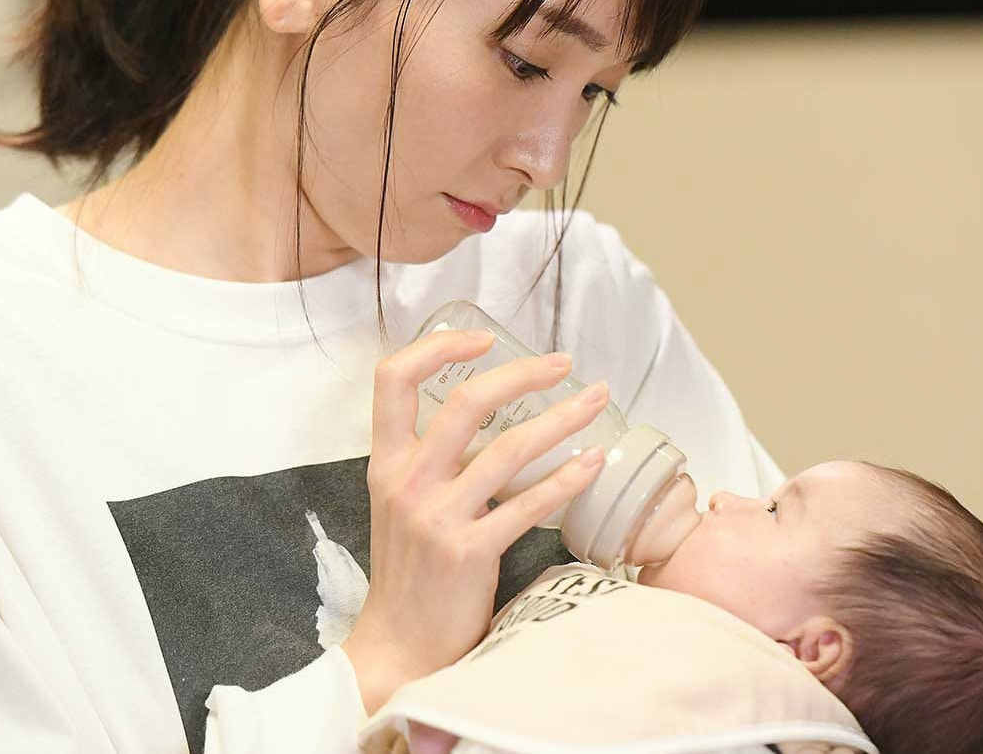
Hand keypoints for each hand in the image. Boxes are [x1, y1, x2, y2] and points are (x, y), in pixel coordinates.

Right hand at [342, 329, 608, 712]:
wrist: (399, 644)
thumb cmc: (410, 570)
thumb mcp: (402, 503)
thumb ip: (435, 460)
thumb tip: (491, 416)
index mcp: (386, 462)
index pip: (393, 379)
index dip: (437, 347)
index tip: (483, 338)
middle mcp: (407, 482)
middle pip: (466, 402)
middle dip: (521, 374)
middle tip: (564, 363)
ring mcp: (437, 517)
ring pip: (508, 448)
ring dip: (561, 419)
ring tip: (596, 401)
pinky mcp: (469, 553)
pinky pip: (528, 504)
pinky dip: (567, 477)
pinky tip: (594, 461)